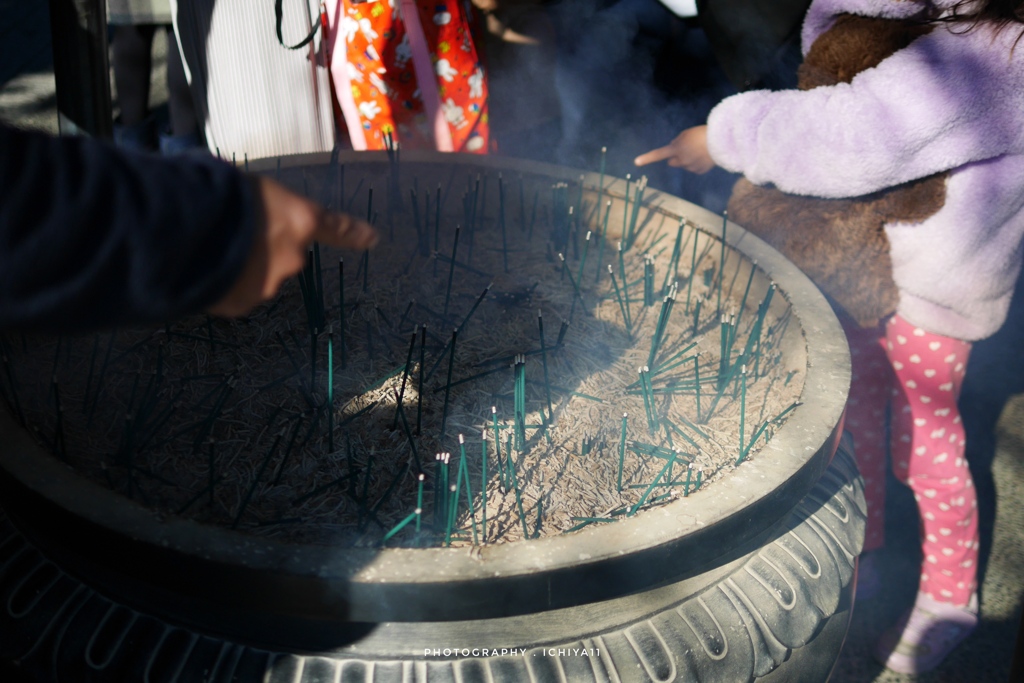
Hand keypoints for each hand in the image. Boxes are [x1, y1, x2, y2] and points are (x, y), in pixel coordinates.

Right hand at [209, 176, 377, 316]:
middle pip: (284, 254)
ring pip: (258, 276)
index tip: (373, 238)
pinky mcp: (242, 305)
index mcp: (300, 220)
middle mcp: (293, 257)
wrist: (181, 229)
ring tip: (209, 248)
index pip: (336, 227)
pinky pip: (235, 294)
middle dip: (262, 248)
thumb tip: (249, 212)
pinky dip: (222, 285)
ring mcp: (269, 285)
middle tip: (230, 232)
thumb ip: (262, 206)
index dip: (354, 232)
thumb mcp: (248, 186)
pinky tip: (202, 268)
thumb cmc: (215, 195)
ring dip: (240, 267)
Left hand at [634, 126, 714, 173]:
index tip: (636, 162)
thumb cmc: (703, 134)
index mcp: (676, 149)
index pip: (659, 154)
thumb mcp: (686, 134)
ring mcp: (690, 168)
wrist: (722, 142)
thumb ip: (677, 142)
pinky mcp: (700, 171)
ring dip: (687, 159)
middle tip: (685, 149)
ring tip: (699, 150)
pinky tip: (705, 156)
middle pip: (671, 162)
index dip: (647, 158)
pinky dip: (697, 163)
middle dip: (675, 157)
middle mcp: (681, 160)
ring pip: (684, 165)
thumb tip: (672, 148)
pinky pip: (694, 168)